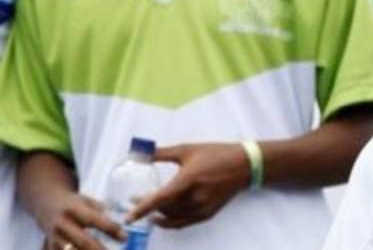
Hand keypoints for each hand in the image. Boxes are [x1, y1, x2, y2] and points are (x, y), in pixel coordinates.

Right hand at [36, 190, 121, 249]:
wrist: (46, 203)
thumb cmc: (72, 202)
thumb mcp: (86, 200)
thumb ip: (100, 211)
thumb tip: (117, 226)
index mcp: (73, 209)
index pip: (93, 220)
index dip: (110, 229)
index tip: (125, 237)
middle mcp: (62, 224)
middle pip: (83, 241)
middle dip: (100, 249)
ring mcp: (54, 237)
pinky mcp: (50, 246)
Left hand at [126, 143, 249, 228]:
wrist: (244, 165)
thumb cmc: (216, 154)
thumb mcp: (188, 149)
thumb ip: (162, 153)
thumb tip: (140, 152)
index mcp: (189, 179)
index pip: (161, 199)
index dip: (143, 209)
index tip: (128, 217)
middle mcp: (195, 197)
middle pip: (164, 209)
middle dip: (148, 207)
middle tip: (136, 199)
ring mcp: (202, 208)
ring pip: (172, 217)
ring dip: (158, 214)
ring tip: (149, 208)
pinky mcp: (207, 214)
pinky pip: (182, 223)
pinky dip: (170, 222)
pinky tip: (163, 217)